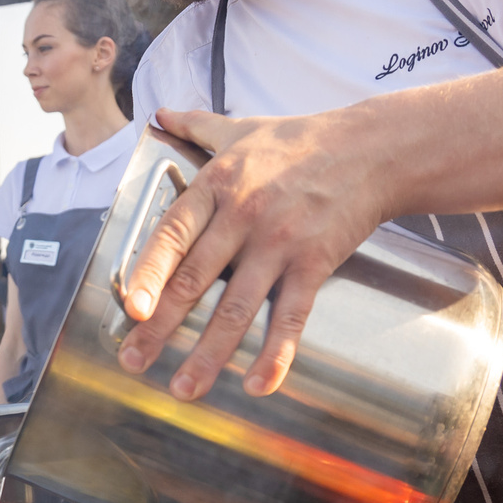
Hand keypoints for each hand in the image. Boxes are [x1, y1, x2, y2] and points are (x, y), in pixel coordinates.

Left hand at [117, 106, 388, 401]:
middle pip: (194, 280)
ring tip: (185, 388)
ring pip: (236, 307)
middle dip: (161, 328)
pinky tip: (258, 384)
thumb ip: (194, 126)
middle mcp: (243, 217)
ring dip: (208, 353)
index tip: (130, 309)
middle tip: (134, 362)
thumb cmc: (301, 140)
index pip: (171, 234)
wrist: (372, 149)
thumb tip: (159, 114)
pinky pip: (291, 315)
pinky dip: (275, 353)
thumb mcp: (240, 127)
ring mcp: (279, 243)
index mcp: (217, 186)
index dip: (148, 273)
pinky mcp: (314, 263)